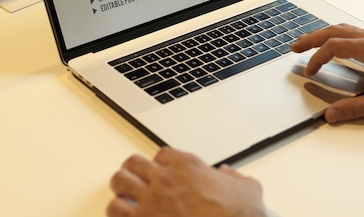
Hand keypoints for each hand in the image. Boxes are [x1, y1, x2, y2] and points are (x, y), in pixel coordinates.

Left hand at [107, 147, 267, 216]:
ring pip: (119, 182)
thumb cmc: (238, 215)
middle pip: (133, 162)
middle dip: (133, 171)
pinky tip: (122, 216)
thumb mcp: (248, 188)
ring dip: (120, 189)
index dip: (159, 163)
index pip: (161, 154)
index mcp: (188, 165)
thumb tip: (228, 175)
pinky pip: (115, 210)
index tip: (161, 171)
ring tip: (123, 196)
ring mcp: (152, 200)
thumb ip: (235, 178)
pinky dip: (116, 212)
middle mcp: (166, 178)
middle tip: (135, 179)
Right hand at [290, 24, 363, 122]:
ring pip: (342, 29)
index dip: (317, 58)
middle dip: (311, 39)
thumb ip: (355, 108)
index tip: (309, 71)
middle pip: (333, 31)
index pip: (334, 46)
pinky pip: (351, 31)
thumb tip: (332, 115)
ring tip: (306, 42)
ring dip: (321, 34)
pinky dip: (334, 35)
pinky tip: (332, 42)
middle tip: (294, 47)